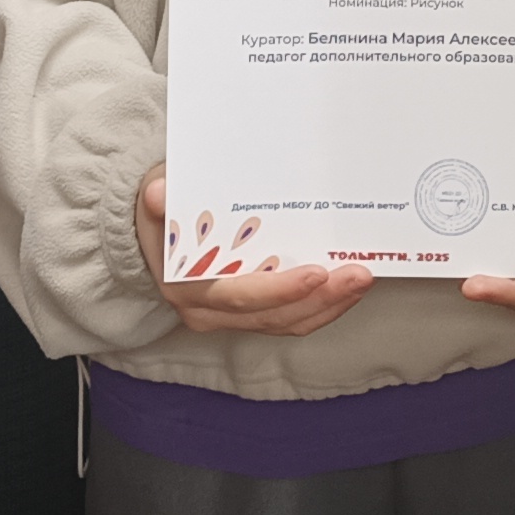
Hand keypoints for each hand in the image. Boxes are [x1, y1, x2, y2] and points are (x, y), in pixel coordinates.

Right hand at [143, 165, 373, 336]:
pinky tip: (344, 289)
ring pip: (286, 323)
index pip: (240, 295)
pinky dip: (319, 306)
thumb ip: (160, 197)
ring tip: (361, 280)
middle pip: (273, 316)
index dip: (280, 290)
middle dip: (321, 298)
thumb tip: (160, 192)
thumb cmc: (163, 211)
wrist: (153, 233)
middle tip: (359, 275)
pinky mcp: (249, 315)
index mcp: (188, 287)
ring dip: (328, 305)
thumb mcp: (157, 194)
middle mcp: (209, 311)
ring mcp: (230, 317)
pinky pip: (288, 319)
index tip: (317, 273)